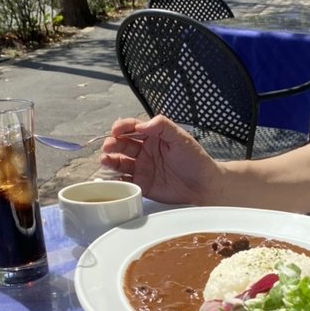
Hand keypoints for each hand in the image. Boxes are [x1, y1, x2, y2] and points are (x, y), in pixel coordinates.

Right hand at [98, 116, 223, 204]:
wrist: (204, 186)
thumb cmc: (195, 160)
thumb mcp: (182, 138)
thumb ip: (163, 126)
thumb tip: (142, 124)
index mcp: (153, 137)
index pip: (133, 128)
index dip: (122, 127)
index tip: (116, 130)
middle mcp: (145, 151)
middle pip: (123, 144)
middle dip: (113, 144)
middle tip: (108, 146)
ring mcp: (142, 168)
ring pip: (120, 163)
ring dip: (111, 161)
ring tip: (105, 160)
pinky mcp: (142, 185)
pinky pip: (125, 181)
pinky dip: (116, 180)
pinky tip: (112, 178)